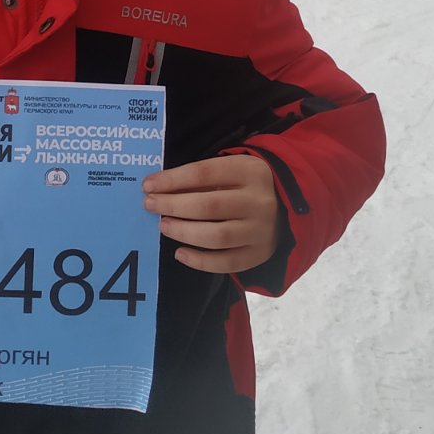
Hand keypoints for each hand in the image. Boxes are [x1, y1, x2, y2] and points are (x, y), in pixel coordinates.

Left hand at [142, 154, 279, 273]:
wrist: (286, 206)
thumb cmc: (244, 185)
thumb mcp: (229, 170)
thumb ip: (199, 179)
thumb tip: (158, 189)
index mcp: (250, 171)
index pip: (204, 174)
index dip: (172, 180)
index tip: (148, 185)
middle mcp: (259, 201)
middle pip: (209, 206)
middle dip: (173, 206)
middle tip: (150, 206)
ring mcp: (261, 230)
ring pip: (217, 236)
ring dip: (184, 232)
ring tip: (163, 226)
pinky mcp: (260, 253)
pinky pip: (227, 262)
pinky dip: (200, 261)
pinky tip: (180, 253)